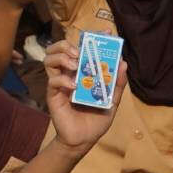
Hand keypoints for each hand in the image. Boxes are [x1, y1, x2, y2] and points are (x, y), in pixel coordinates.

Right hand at [43, 36, 115, 152]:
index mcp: (82, 72)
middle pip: (58, 48)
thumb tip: (123, 63)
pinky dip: (63, 80)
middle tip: (78, 52)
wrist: (84, 140)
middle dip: (66, 45)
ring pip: (49, 59)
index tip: (103, 32)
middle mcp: (69, 73)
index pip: (82, 49)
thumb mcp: (111, 101)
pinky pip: (53, 80)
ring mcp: (59, 83)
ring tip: (74, 65)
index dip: (91, 38)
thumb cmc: (96, 120)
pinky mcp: (53, 94)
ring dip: (61, 57)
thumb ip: (116, 84)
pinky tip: (74, 86)